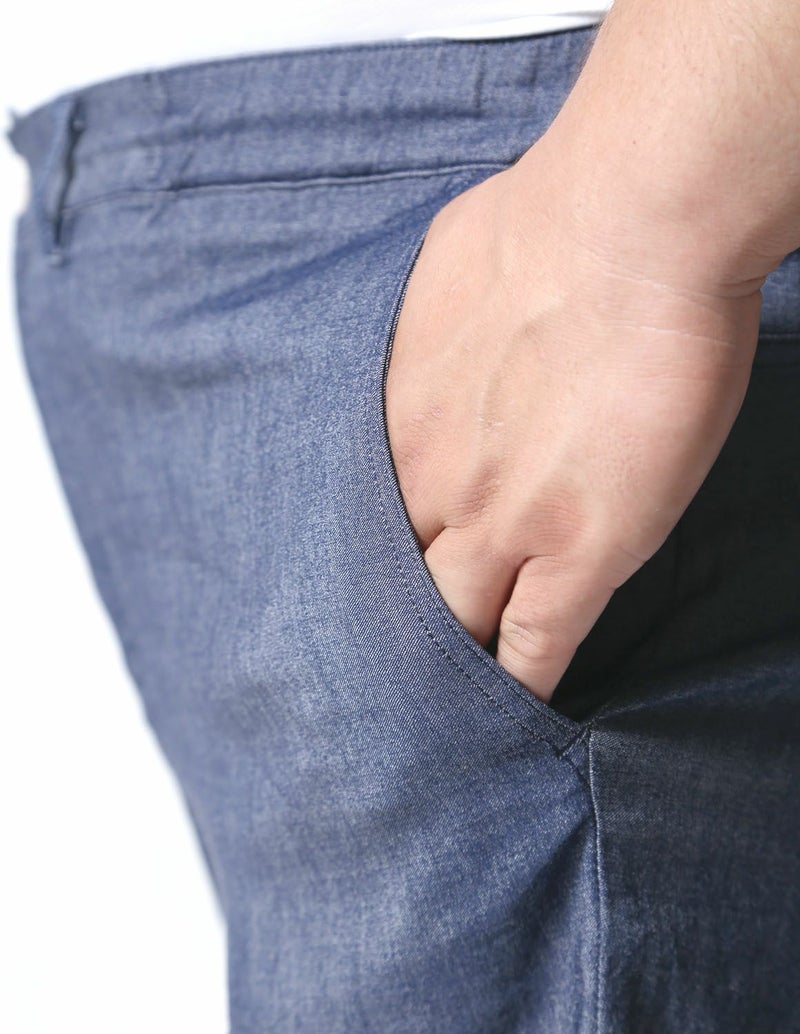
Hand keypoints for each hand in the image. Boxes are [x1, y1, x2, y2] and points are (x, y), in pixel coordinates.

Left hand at [385, 144, 761, 702]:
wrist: (625, 230)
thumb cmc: (542, 224)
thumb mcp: (443, 277)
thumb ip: (434, 337)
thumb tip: (447, 338)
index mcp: (396, 421)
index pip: (362, 523)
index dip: (364, 563)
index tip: (355, 592)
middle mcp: (431, 485)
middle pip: (386, 586)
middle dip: (381, 630)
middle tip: (368, 675)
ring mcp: (501, 526)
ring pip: (451, 628)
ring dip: (443, 668)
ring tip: (430, 716)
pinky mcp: (577, 553)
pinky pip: (537, 648)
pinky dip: (520, 688)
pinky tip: (512, 717)